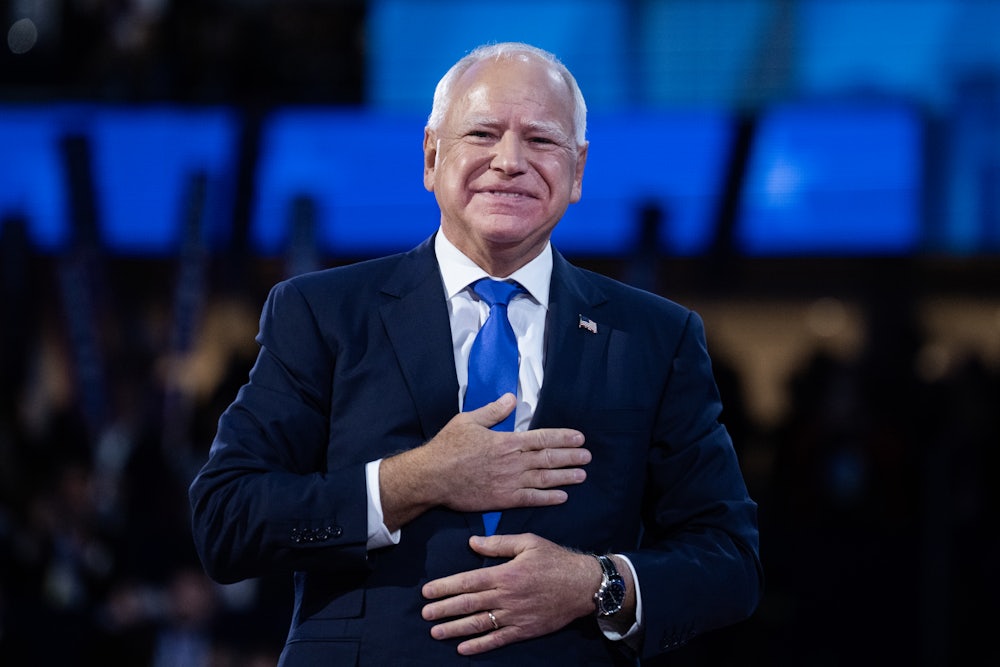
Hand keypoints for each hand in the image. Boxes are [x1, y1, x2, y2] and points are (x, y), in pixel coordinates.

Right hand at [380, 394, 589, 528]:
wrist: (433, 477)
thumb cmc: (448, 447)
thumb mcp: (468, 420)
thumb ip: (493, 411)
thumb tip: (511, 398)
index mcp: (507, 441)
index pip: (542, 438)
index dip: (563, 438)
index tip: (579, 438)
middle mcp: (513, 462)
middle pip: (549, 458)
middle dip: (571, 457)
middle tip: (587, 456)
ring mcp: (510, 482)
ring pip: (545, 478)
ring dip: (565, 477)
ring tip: (582, 475)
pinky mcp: (503, 499)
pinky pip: (531, 498)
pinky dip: (548, 498)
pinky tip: (562, 496)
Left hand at [421, 533, 599, 654]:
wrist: (583, 585)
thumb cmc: (556, 560)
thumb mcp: (529, 542)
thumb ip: (499, 543)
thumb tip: (472, 542)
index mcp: (505, 574)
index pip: (467, 582)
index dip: (445, 587)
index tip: (427, 592)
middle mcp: (506, 596)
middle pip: (468, 604)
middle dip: (443, 610)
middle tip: (424, 614)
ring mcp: (515, 616)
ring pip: (479, 624)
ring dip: (455, 629)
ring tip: (436, 632)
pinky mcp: (524, 630)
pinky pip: (498, 640)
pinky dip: (479, 645)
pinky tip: (462, 648)